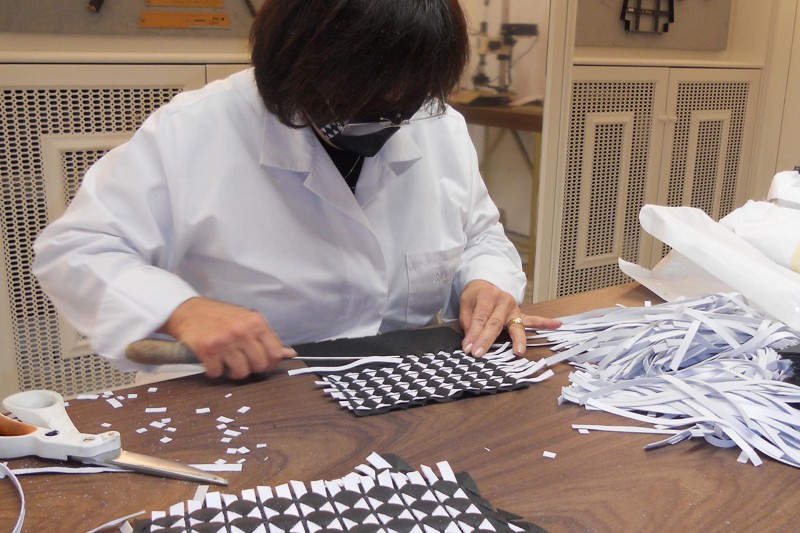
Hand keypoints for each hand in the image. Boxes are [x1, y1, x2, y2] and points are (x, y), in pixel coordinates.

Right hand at [157, 297, 295, 378]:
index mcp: (256, 322)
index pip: (275, 353)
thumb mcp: (246, 320)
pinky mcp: (207, 350)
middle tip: (241, 363)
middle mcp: (242, 331)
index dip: (270, 363)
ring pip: (241, 372)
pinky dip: (214, 371)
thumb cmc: (220, 317)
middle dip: (251, 369)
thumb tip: (289, 354)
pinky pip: (217, 373)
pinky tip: (212, 361)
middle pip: (259, 365)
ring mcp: (225, 341)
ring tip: (227, 363)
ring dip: (233, 372)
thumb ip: (266, 338)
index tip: (262, 364)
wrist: (188, 310)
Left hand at [459, 280, 561, 356]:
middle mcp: (503, 301)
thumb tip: (469, 342)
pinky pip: (534, 320)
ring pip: (515, 326)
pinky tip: (557, 324)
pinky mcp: (521, 314)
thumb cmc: (475, 296)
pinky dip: (545, 323)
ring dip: (518, 339)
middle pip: (495, 324)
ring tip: (519, 351)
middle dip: (486, 340)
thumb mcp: (465, 304)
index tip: (468, 348)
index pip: (480, 318)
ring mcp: (514, 308)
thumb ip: (468, 322)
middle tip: (479, 354)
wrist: (487, 283)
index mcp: (487, 296)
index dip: (473, 334)